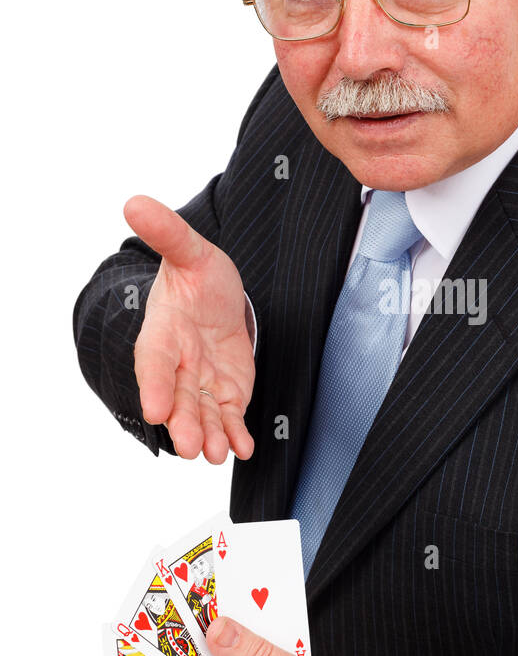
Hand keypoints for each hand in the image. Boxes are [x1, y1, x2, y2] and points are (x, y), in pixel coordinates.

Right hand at [123, 194, 255, 463]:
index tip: (154, 409)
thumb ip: (167, 233)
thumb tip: (135, 202)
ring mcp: (201, 382)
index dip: (154, 384)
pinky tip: (244, 449)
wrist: (220, 295)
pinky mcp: (226, 393)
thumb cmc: (198, 275)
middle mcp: (178, 364)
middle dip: (183, 423)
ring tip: (217, 454)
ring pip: (202, 414)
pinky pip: (228, 417)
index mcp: (163, 332)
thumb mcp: (190, 249)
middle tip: (190, 446)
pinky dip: (236, 434)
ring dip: (209, 435)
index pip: (154, 361)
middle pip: (177, 398)